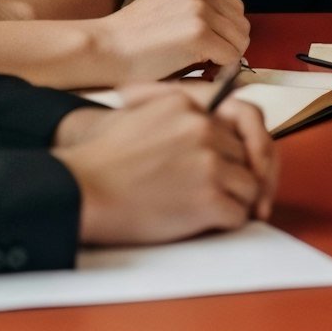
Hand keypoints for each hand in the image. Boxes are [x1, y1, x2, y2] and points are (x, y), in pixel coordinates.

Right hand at [55, 86, 278, 243]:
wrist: (83, 190)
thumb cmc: (103, 160)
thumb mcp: (139, 114)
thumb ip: (176, 115)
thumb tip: (208, 125)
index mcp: (187, 106)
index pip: (233, 124)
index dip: (232, 149)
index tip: (231, 165)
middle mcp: (202, 129)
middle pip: (244, 155)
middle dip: (236, 176)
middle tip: (225, 194)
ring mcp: (208, 164)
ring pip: (248, 185)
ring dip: (236, 201)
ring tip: (215, 211)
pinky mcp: (208, 199)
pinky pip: (238, 214)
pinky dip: (228, 223)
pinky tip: (208, 224)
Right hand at [94, 0, 249, 82]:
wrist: (104, 49)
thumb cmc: (131, 41)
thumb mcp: (167, 12)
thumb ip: (197, 16)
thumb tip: (230, 41)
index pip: (234, 9)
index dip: (225, 33)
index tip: (209, 49)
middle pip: (241, 24)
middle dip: (229, 46)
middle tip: (206, 62)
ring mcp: (199, 10)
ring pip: (239, 42)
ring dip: (225, 59)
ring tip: (199, 66)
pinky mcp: (198, 33)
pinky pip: (230, 58)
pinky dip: (219, 71)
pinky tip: (195, 71)